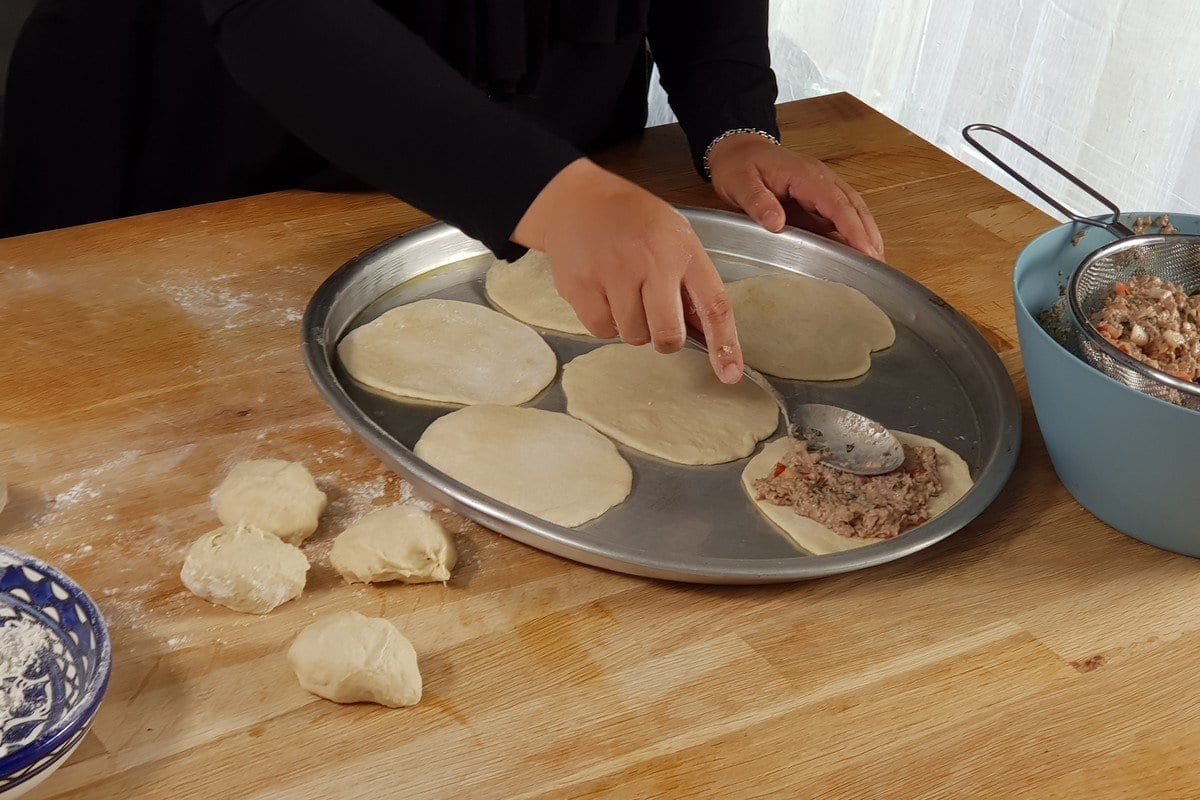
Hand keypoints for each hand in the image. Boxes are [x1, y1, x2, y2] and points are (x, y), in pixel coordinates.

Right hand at [513, 158, 743, 382]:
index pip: (713, 305)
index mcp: (682, 251)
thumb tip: (704, 335)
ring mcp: (612, 274)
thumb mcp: (674, 237)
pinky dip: (606, 322)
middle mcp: (650, 262)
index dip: (725, 344)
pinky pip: (602, 331)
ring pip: (633, 336)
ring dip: (633, 327)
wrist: (576, 201)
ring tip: (624, 294)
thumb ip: (690, 282)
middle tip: (657, 318)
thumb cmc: (634, 222)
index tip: (730, 374)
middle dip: (666, 339)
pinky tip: (603, 294)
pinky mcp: (580, 287)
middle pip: (668, 335)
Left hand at [706, 133, 884, 259]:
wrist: (737, 150)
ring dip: (866, 233)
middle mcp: (820, 179)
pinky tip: (857, 251)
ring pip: (852, 209)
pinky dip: (853, 231)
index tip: (865, 250)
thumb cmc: (738, 165)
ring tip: (875, 262)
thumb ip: (757, 201)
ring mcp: (821, 187)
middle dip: (868, 234)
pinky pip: (840, 214)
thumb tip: (777, 222)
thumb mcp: (739, 182)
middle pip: (854, 206)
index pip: (836, 203)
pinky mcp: (817, 198)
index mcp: (805, 175)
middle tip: (877, 265)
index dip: (852, 228)